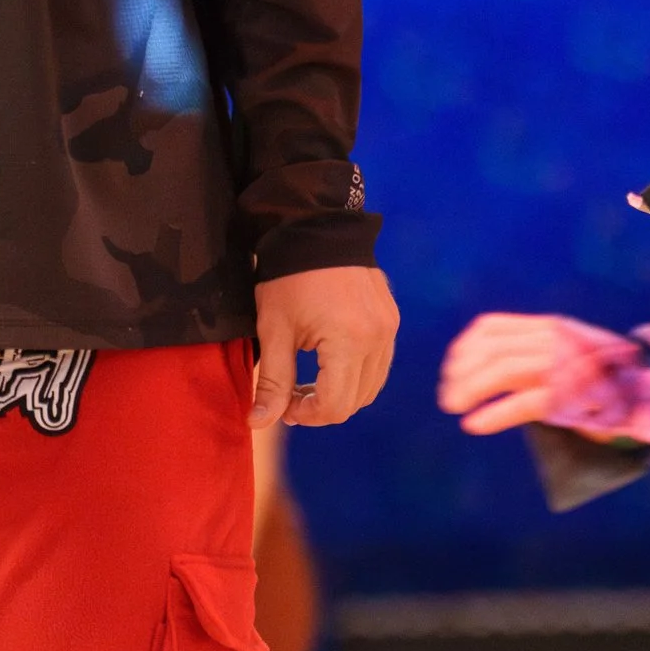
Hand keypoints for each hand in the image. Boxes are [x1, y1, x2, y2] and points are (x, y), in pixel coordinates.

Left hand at [253, 265, 398, 429]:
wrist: (316, 227)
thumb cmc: (289, 278)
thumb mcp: (274, 330)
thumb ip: (272, 381)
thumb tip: (258, 422)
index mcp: (349, 342)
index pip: (334, 406)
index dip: (305, 415)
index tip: (283, 406)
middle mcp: (378, 339)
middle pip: (355, 402)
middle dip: (321, 408)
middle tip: (291, 396)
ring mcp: (389, 328)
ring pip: (370, 387)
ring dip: (340, 394)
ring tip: (308, 381)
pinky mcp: (391, 320)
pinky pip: (379, 364)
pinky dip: (355, 375)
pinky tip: (328, 363)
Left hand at [438, 311, 596, 433]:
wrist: (648, 389)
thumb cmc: (600, 374)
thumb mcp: (565, 348)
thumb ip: (530, 347)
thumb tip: (476, 361)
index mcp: (549, 327)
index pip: (491, 328)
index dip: (463, 348)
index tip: (451, 369)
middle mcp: (554, 340)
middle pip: (491, 350)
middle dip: (460, 374)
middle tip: (447, 397)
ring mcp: (564, 366)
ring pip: (502, 371)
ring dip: (470, 391)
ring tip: (455, 407)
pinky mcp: (571, 397)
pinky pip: (523, 403)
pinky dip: (493, 415)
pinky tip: (475, 424)